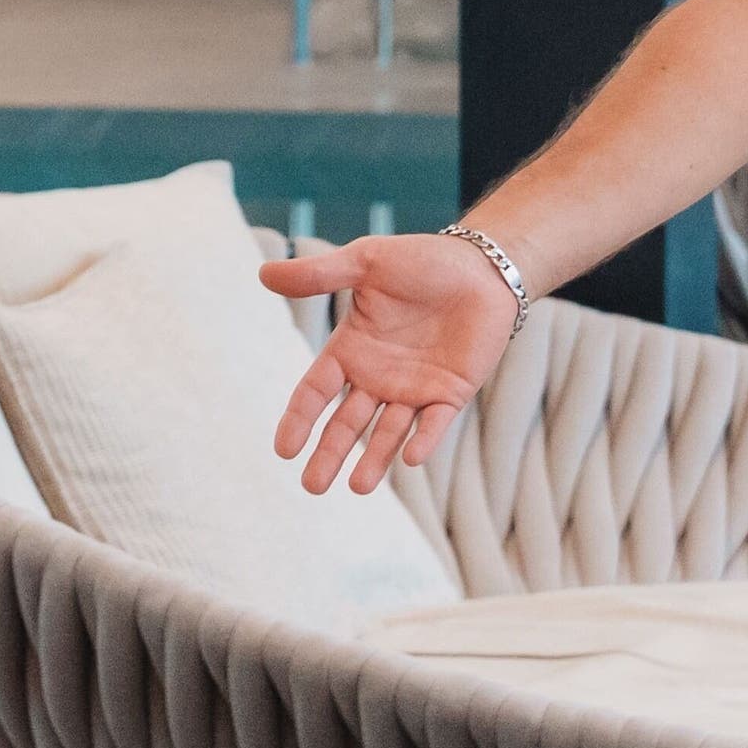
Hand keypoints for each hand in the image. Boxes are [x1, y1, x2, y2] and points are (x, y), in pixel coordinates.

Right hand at [259, 231, 523, 494]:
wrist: (484, 266)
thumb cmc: (423, 261)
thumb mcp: (366, 261)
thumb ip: (320, 274)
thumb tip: (263, 275)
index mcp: (352, 349)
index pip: (316, 391)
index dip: (299, 419)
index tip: (284, 449)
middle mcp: (378, 376)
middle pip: (347, 423)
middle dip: (329, 454)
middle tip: (312, 486)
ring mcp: (414, 388)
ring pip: (387, 432)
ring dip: (373, 460)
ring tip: (358, 487)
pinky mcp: (450, 393)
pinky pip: (433, 423)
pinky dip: (422, 441)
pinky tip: (409, 458)